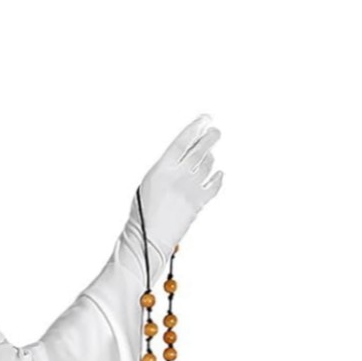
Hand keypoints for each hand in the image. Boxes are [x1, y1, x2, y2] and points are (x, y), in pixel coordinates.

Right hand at [132, 112, 223, 260]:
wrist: (147, 240)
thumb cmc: (143, 215)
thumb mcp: (149, 183)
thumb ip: (167, 168)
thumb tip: (185, 155)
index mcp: (162, 169)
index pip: (183, 141)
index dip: (195, 128)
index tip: (204, 119)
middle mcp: (178, 176)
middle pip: (200, 149)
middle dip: (210, 138)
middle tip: (215, 132)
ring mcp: (190, 189)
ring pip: (208, 165)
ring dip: (210, 158)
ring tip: (209, 155)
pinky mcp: (198, 203)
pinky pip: (214, 185)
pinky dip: (218, 178)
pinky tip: (218, 174)